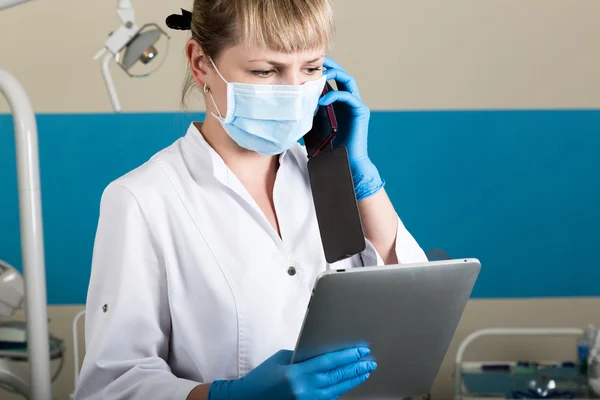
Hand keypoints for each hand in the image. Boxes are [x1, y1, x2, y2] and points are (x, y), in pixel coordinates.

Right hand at [208, 347, 375, 399]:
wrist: (248, 399)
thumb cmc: (263, 377)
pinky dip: (340, 391)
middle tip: (369, 362)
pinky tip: (348, 384)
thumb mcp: (282, 359)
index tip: (361, 350)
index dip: (347, 356)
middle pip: (337, 377)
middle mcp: (304, 390)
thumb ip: (303, 357)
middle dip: (356, 369)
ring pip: (337, 391)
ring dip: (352, 380)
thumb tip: (324, 353)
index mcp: (297, 374)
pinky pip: (328, 399)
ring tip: (364, 372)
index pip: (329, 362)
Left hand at [319, 57, 384, 200]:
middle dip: (330, 65)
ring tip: (320, 75)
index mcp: (337, 102)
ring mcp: (355, 105)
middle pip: (341, 74)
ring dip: (334, 74)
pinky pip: (349, 96)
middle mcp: (347, 101)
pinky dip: (335, 94)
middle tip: (316, 59)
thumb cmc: (326, 148)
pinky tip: (322, 100)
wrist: (342, 163)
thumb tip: (288, 102)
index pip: (331, 79)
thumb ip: (306, 112)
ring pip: (347, 80)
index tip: (306, 63)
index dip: (321, 69)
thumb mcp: (311, 125)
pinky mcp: (360, 112)